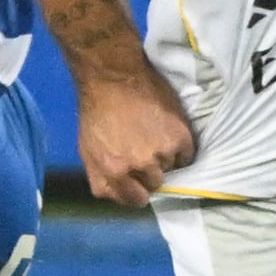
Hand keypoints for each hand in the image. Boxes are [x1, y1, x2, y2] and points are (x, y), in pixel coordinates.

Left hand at [77, 68, 194, 207]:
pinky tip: (168, 133)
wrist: (114, 75)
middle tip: (145, 151)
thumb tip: (119, 197)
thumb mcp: (87, 152)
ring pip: (171, 168)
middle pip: (155, 184)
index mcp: (114, 172)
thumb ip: (102, 179)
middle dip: (150, 172)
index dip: (138, 192)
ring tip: (155, 135)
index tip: (139, 183)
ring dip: (165, 156)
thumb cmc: (96, 112)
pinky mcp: (181, 136)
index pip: (136, 200)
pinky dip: (180, 148)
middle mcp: (141, 165)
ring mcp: (163, 151)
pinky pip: (187, 155)